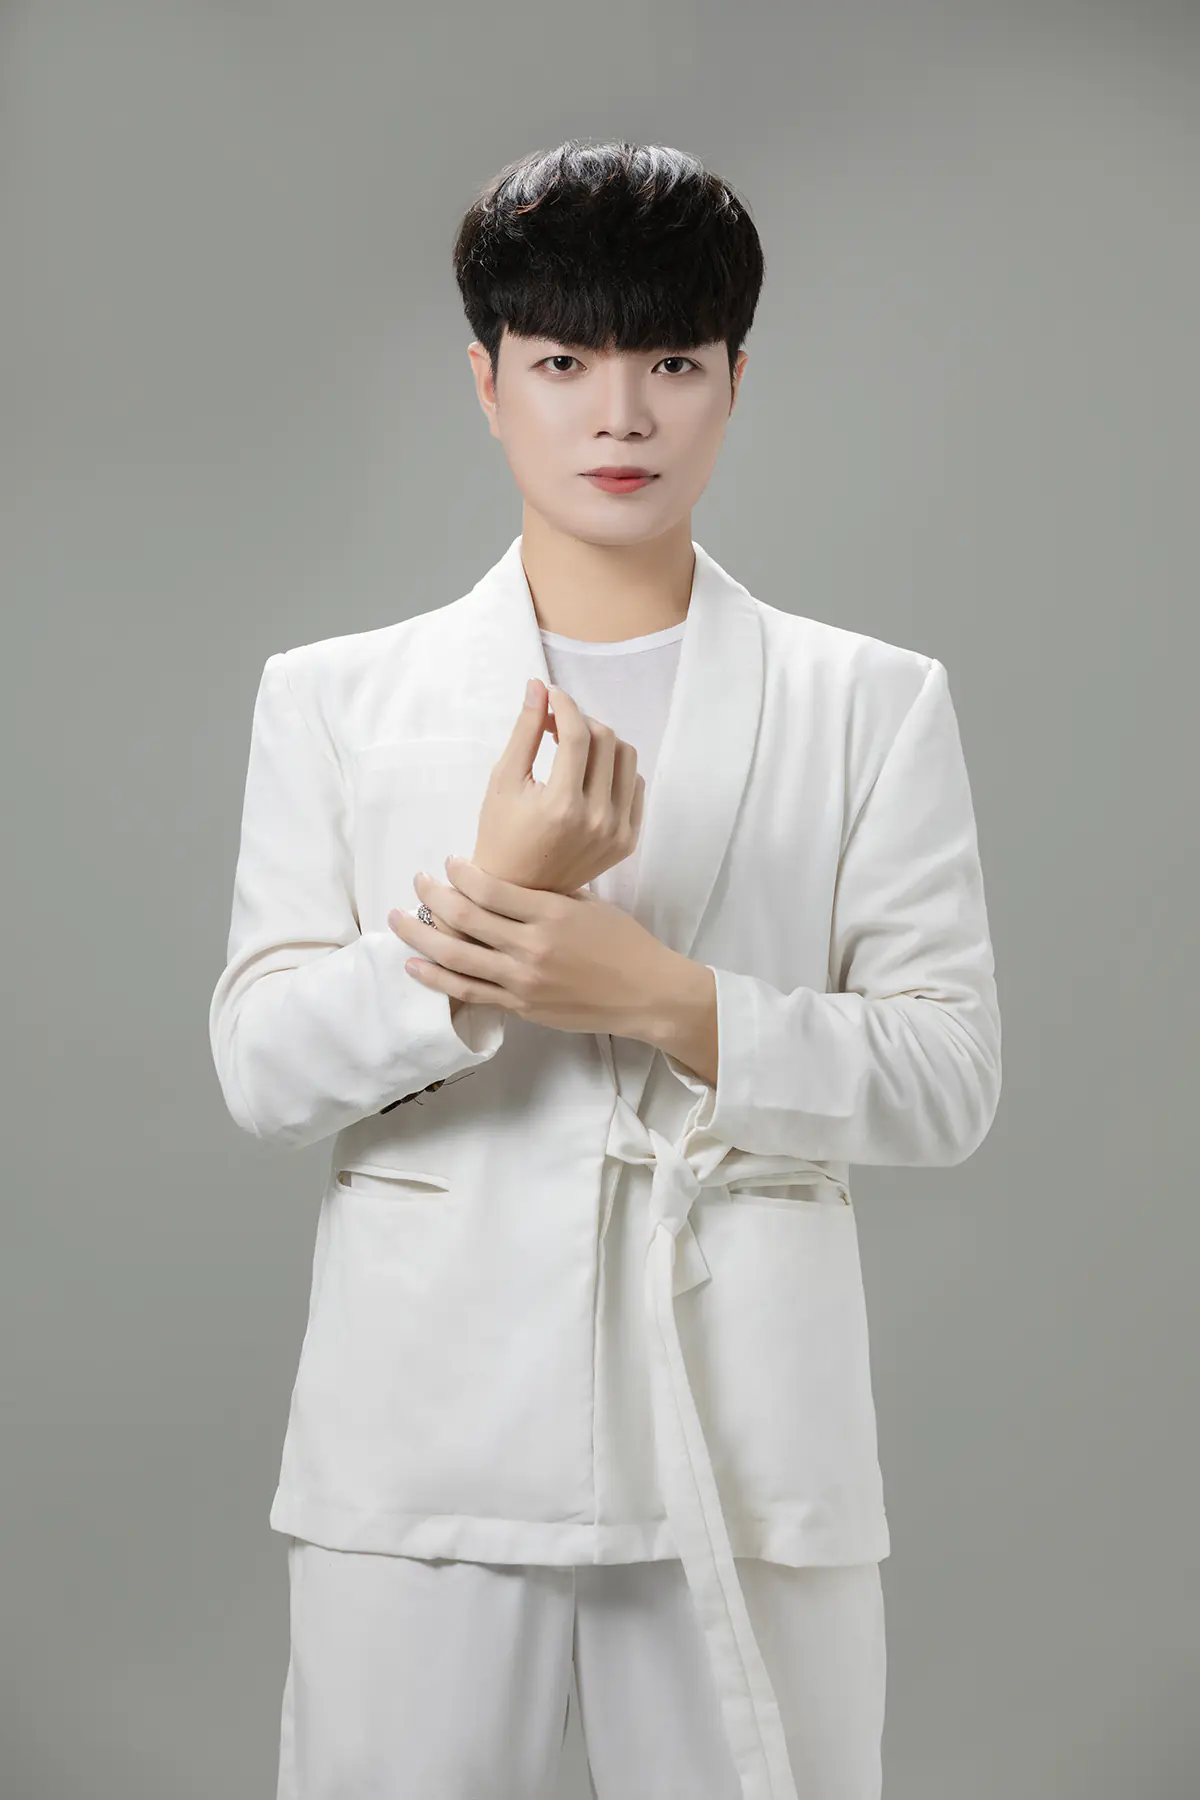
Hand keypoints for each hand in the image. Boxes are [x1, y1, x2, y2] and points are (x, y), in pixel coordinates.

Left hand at [388, 857, 677, 1040]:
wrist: (646, 993)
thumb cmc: (623, 943)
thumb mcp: (589, 905)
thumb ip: (546, 895)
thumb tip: (506, 883)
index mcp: (551, 913)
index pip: (490, 889)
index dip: (461, 874)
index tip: (448, 863)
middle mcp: (532, 947)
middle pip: (465, 918)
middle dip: (432, 896)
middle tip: (417, 882)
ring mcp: (522, 981)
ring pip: (456, 957)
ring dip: (420, 936)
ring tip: (396, 920)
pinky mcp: (520, 1006)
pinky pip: (469, 992)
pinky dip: (437, 978)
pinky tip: (415, 965)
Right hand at [472, 679, 645, 890]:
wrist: (519, 891)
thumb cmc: (501, 835)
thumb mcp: (504, 781)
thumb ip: (524, 731)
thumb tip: (537, 687)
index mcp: (562, 806)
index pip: (577, 736)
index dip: (564, 705)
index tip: (550, 695)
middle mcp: (597, 820)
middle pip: (605, 741)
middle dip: (579, 720)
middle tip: (554, 722)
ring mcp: (617, 832)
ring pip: (626, 759)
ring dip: (601, 740)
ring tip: (573, 746)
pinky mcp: (628, 841)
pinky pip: (634, 786)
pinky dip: (614, 769)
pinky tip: (589, 773)